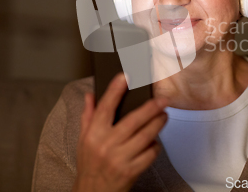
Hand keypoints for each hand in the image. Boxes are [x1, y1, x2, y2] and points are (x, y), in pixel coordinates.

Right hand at [73, 73, 167, 191]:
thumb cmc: (90, 164)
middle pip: (133, 121)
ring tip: (164, 116)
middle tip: (162, 100)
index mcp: (93, 134)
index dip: (115, 90)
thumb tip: (90, 95)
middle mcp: (106, 145)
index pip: (105, 107)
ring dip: (158, 124)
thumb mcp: (83, 140)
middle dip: (150, 108)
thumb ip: (88, 116)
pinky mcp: (131, 171)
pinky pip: (150, 154)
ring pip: (145, 136)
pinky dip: (155, 146)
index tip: (126, 76)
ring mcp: (119, 159)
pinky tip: (155, 142)